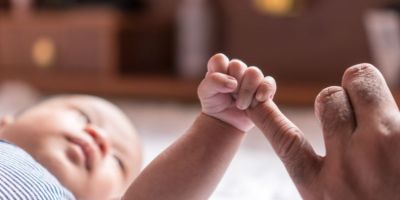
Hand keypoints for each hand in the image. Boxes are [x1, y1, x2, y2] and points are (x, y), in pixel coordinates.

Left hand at [198, 53, 275, 131]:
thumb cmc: (214, 104)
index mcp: (220, 67)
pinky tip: (258, 100)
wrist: (224, 122)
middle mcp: (237, 70)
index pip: (220, 60)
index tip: (218, 87)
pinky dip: (264, 90)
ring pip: (254, 73)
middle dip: (233, 85)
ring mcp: (251, 79)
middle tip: (230, 97)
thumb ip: (213, 82)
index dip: (219, 73)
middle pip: (238, 66)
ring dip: (246, 91)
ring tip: (241, 105)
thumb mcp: (205, 93)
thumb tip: (233, 83)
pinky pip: (269, 83)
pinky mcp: (264, 89)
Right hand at [248, 63, 399, 198]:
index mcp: (321, 189)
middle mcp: (347, 165)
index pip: (284, 139)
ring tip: (384, 116)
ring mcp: (385, 147)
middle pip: (327, 98)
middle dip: (342, 101)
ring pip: (359, 81)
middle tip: (359, 117)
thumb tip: (323, 143)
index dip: (266, 114)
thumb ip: (324, 178)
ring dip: (368, 90)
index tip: (254, 98)